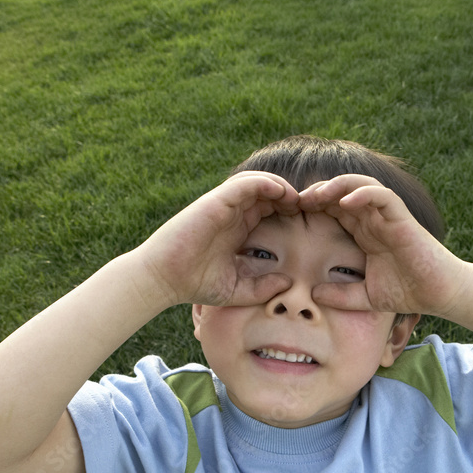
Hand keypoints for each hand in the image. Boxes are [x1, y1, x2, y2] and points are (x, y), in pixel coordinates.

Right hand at [139, 172, 300, 307]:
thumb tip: (289, 283)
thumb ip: (262, 287)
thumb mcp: (237, 290)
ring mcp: (224, 205)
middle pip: (268, 192)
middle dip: (290, 196)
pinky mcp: (216, 201)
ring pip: (258, 182)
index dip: (289, 211)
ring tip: (297, 198)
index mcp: (238, 229)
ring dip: (281, 186)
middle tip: (309, 207)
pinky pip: (245, 183)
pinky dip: (265, 182)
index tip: (309, 222)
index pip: (269, 210)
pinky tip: (281, 192)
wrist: (164, 278)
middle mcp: (233, 213)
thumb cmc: (195, 284)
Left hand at [298, 175, 463, 316]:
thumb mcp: (365, 297)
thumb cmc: (408, 292)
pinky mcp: (403, 218)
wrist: (440, 294)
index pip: (333, 209)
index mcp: (364, 232)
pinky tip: (345, 202)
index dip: (312, 207)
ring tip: (316, 195)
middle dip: (317, 192)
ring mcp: (388, 216)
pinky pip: (382, 196)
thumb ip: (340, 296)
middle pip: (341, 192)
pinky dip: (363, 194)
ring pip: (360, 186)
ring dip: (337, 186)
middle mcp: (374, 219)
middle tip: (294, 200)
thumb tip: (313, 295)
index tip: (290, 215)